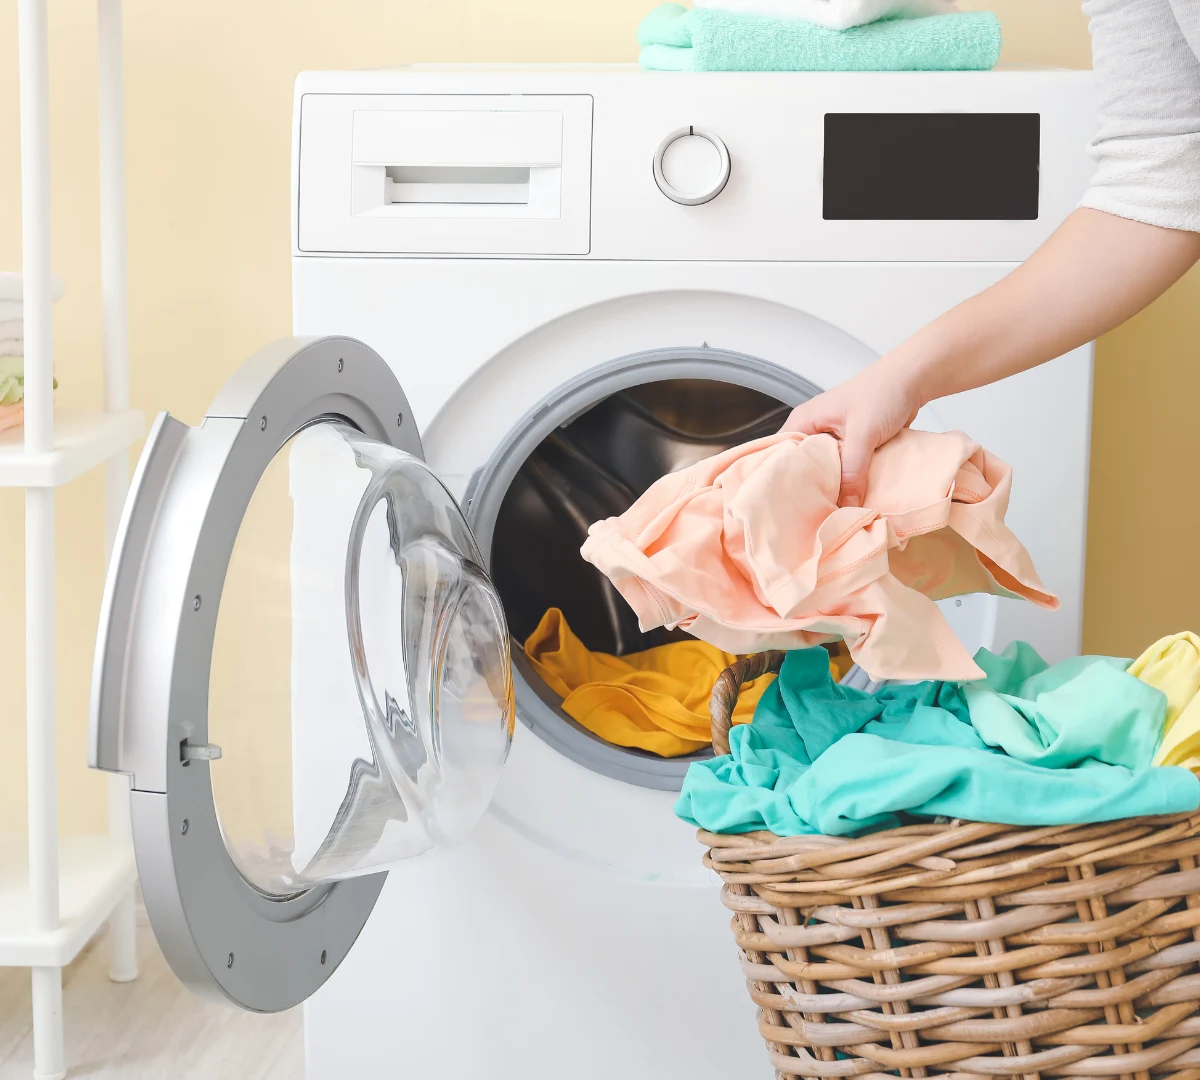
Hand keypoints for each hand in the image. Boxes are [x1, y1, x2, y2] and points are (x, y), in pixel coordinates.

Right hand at [780, 362, 920, 507]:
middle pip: (804, 467)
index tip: (791, 505)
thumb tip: (847, 507)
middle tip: (815, 513)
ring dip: (833, 487)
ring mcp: (833, 439)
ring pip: (826, 470)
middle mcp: (814, 430)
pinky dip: (849, 482)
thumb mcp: (863, 434)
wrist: (912, 381)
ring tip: (832, 510)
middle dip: (811, 489)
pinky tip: (852, 498)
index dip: (785, 480)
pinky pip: (844, 469)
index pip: (782, 455)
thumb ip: (853, 471)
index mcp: (804, 421)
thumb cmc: (882, 392)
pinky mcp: (851, 446)